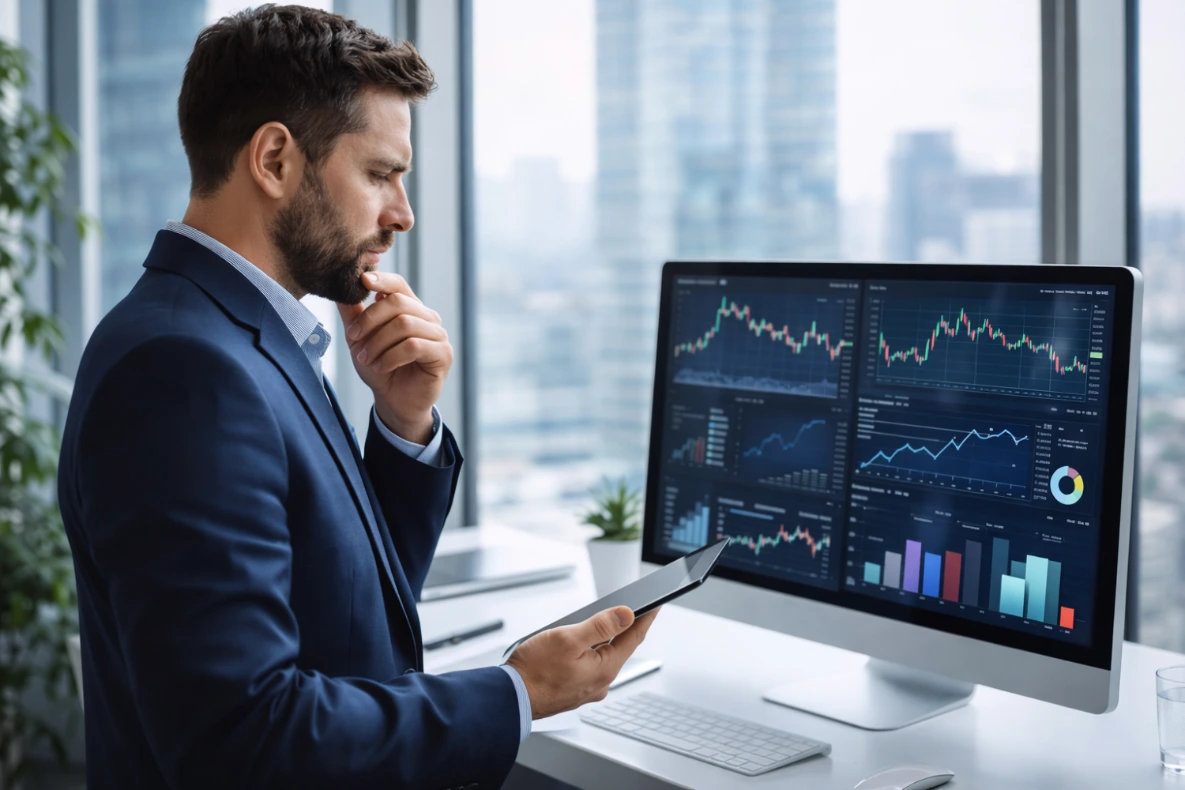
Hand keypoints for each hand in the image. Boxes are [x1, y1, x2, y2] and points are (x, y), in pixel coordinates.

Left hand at [337, 272, 451, 443]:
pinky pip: (414, 346)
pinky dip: (391, 356)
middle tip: (353, 338)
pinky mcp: (443, 354)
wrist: (394, 401)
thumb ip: (353, 315)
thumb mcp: (360, 339)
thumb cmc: (380, 368)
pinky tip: (380, 367)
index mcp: (411, 309)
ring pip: (405, 324)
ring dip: (378, 343)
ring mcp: (438, 335)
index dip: (382, 280)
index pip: (399, 285)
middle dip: (370, 320)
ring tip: (365, 359)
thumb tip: (341, 289)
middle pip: (398, 302)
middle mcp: (428, 318)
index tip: (363, 280)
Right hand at [504, 606, 659, 718]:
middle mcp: (600, 682)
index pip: (634, 638)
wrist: (510, 698)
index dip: (645, 618)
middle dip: (622, 627)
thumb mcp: (568, 638)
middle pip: (619, 647)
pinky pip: (589, 666)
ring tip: (592, 623)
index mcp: (605, 669)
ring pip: (602, 657)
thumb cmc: (533, 671)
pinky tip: (575, 645)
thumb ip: (601, 625)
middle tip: (626, 607)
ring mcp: (587, 688)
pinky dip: (588, 652)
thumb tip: (626, 615)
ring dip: (601, 640)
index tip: (655, 604)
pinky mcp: (574, 691)